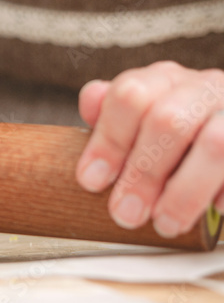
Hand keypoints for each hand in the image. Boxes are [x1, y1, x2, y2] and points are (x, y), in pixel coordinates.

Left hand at [76, 61, 223, 237]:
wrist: (223, 128)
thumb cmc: (174, 134)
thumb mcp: (137, 120)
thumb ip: (111, 114)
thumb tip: (92, 104)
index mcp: (163, 80)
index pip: (130, 96)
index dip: (108, 141)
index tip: (92, 181)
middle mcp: (203, 88)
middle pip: (168, 120)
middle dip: (142, 173)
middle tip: (126, 213)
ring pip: (214, 145)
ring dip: (184, 192)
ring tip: (165, 223)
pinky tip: (214, 209)